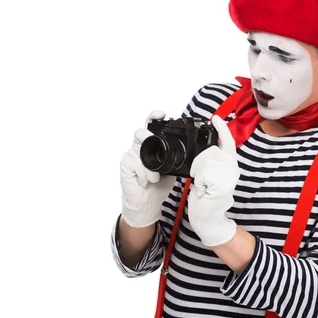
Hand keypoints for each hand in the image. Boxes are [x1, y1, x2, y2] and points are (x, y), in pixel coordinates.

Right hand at [120, 110, 176, 227]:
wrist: (148, 203)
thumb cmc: (159, 184)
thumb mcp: (173, 168)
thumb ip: (176, 157)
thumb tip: (191, 151)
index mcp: (151, 144)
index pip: (151, 125)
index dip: (154, 117)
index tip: (163, 114)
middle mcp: (139, 147)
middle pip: (140, 132)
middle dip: (148, 135)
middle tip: (154, 142)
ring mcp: (130, 156)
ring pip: (137, 149)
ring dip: (149, 164)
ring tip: (155, 177)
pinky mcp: (125, 166)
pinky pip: (134, 164)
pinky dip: (143, 174)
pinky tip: (146, 181)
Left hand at [188, 115, 238, 246]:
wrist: (208, 220)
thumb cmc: (206, 199)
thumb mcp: (207, 176)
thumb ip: (210, 162)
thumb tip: (207, 147)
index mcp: (229, 166)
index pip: (227, 142)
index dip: (222, 129)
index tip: (215, 118)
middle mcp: (232, 169)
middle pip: (212, 150)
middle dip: (200, 162)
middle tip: (200, 178)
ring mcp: (229, 177)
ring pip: (207, 160)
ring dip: (199, 173)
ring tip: (203, 185)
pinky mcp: (222, 186)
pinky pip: (204, 173)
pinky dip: (199, 181)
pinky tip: (204, 189)